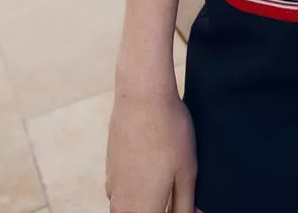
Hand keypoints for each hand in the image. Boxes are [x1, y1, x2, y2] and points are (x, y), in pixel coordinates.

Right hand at [105, 80, 197, 212]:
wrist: (141, 95)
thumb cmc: (169, 132)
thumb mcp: (187, 172)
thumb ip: (186, 204)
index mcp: (142, 210)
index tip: (188, 206)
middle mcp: (121, 205)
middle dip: (162, 207)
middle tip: (181, 195)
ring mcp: (113, 186)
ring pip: (132, 207)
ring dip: (149, 202)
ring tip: (170, 178)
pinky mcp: (110, 169)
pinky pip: (125, 190)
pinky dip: (140, 188)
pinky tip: (155, 166)